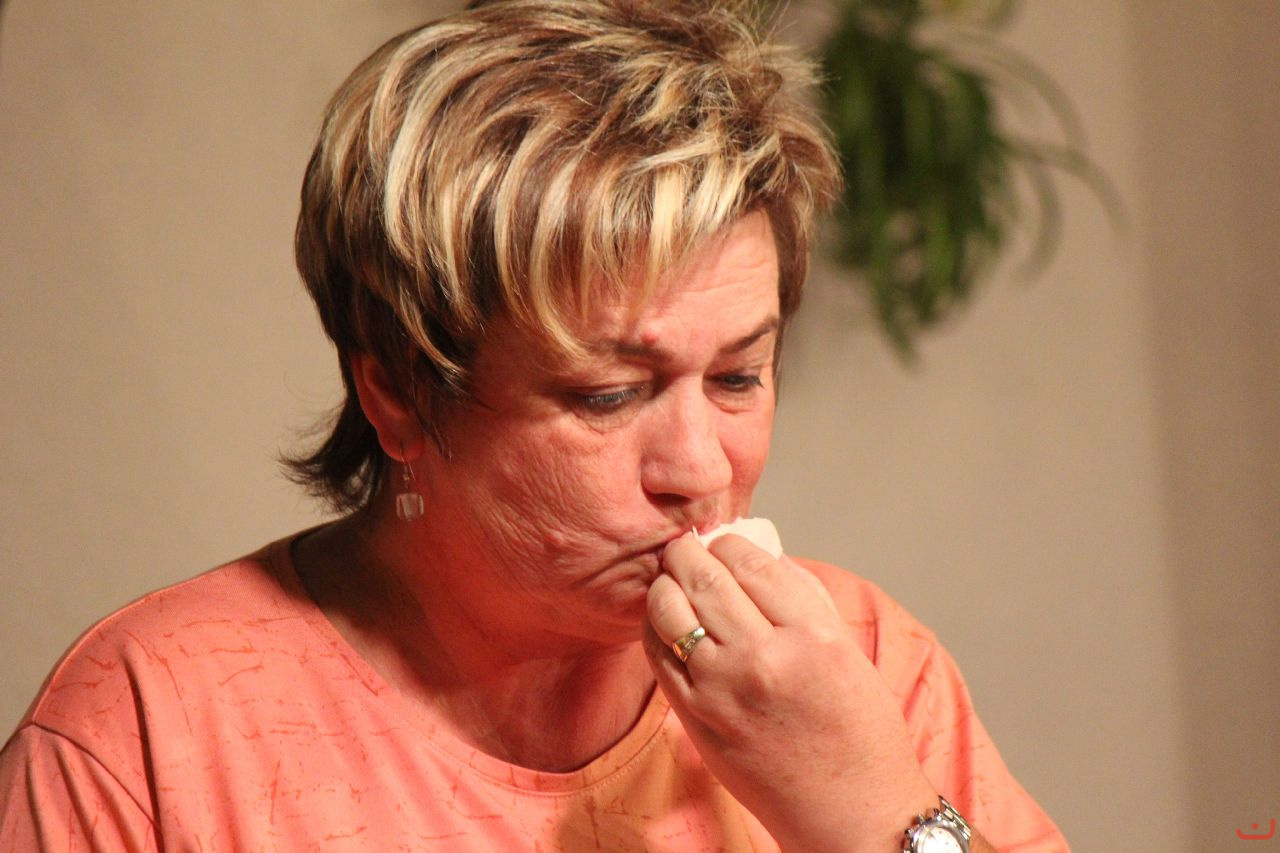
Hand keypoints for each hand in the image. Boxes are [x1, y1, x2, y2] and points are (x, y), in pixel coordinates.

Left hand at [643, 533, 938, 852]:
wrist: (852, 811)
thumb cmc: (859, 730)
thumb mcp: (846, 649)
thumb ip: (800, 596)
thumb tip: (754, 554)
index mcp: (812, 635)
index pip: (749, 560)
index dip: (727, 541)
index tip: (723, 542)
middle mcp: (764, 659)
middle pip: (704, 578)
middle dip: (686, 553)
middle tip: (683, 547)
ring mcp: (723, 691)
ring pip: (670, 610)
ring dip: (665, 585)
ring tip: (671, 580)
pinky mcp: (696, 719)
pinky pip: (658, 656)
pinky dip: (655, 628)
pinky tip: (665, 621)